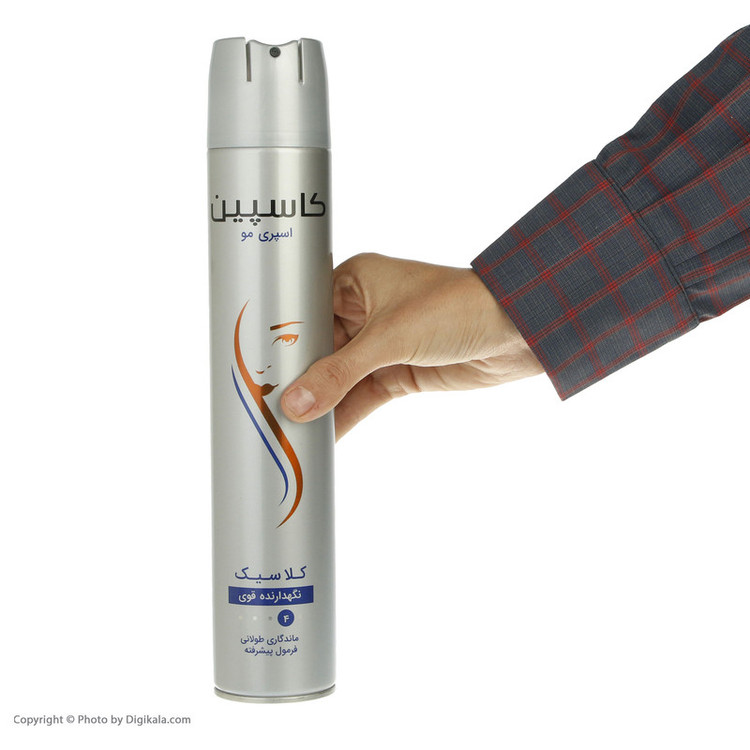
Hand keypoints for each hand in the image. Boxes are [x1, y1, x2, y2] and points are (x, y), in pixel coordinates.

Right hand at [281, 253, 544, 438]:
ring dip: (319, 404)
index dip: (277, 346)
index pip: (301, 314)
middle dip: (296, 382)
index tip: (251, 375)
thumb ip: (340, 374)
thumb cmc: (458, 306)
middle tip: (264, 412)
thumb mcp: (390, 338)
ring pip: (337, 378)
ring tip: (288, 432)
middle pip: (316, 351)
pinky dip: (344, 416)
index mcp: (354, 282)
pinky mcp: (398, 372)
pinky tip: (324, 438)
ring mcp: (380, 344)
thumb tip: (297, 404)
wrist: (520, 329)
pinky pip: (361, 397)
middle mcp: (362, 311)